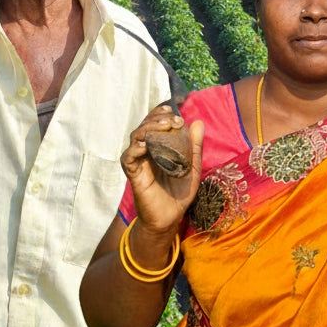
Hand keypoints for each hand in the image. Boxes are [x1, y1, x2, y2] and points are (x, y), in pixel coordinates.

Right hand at [121, 105, 203, 236]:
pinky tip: (146, 145)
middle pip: (144, 126)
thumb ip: (195, 146)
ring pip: (136, 137)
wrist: (171, 217)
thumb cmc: (179, 192)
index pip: (154, 123)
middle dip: (157, 118)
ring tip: (164, 126)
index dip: (159, 113)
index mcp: (158, 146)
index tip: (172, 109)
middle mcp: (145, 150)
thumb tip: (198, 122)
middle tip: (173, 119)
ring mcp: (138, 161)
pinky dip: (135, 148)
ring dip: (148, 128)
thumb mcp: (192, 166)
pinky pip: (128, 157)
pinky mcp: (133, 173)